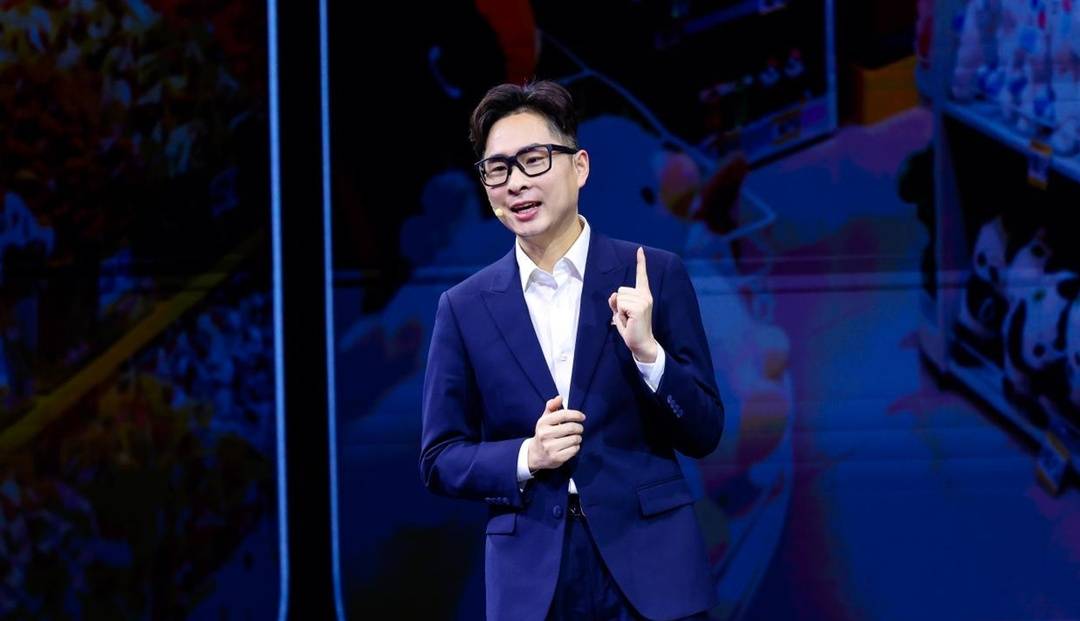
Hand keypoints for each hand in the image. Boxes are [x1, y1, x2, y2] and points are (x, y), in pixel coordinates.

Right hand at [527, 395, 584, 471]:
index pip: (563, 415)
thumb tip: (559, 397)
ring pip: (574, 439)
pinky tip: (572, 446)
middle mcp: (545, 435)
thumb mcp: (545, 419)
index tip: (582, 417)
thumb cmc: (544, 433)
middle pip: (571, 428)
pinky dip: (576, 447)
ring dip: (578, 438)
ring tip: (575, 438)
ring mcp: (550, 447)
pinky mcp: (556, 458)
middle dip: (579, 427)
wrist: (536, 454)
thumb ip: (552, 407)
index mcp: (542, 423)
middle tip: (579, 429)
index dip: (575, 414)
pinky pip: (574, 450)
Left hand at [608, 247, 657, 361]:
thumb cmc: (632, 329)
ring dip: (620, 310)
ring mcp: (644, 300)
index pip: (641, 276)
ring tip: (629, 319)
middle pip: (620, 290)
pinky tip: (629, 321)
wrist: (641, 344)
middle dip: (619, 304)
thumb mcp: (621, 313)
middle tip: (628, 317)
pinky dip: (621, 314)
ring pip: (619, 297)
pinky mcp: (640, 307)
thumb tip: (614, 295)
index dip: (641, 263)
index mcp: (643, 295)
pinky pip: (620, 304)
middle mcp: (645, 296)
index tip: (640, 250)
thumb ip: (616, 302)